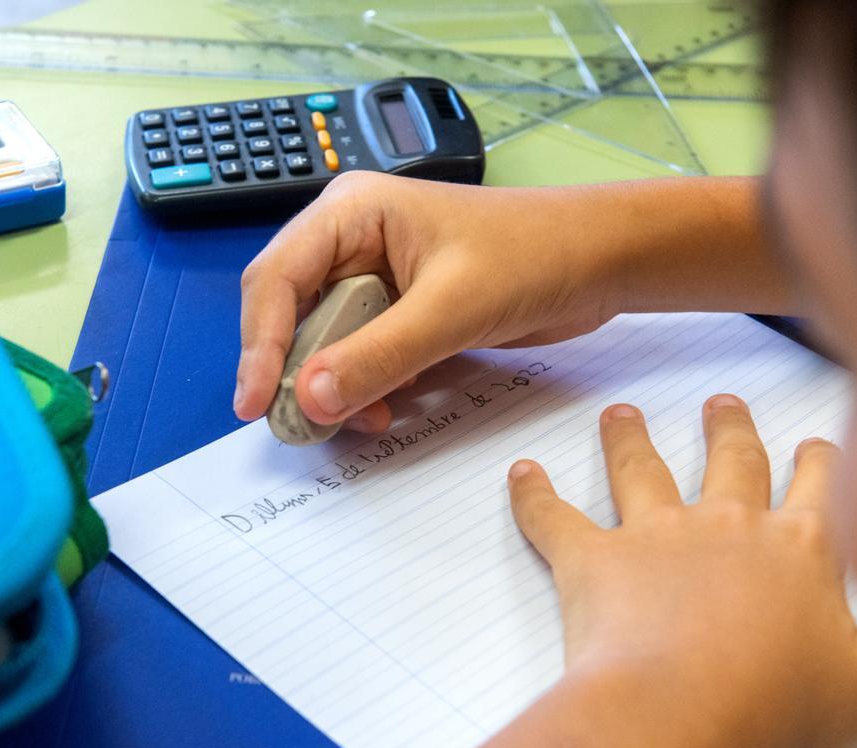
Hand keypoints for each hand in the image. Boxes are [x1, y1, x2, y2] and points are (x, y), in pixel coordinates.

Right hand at [235, 172, 630, 431]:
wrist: (599, 262)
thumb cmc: (535, 253)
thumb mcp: (452, 308)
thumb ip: (379, 354)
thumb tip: (310, 398)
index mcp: (352, 212)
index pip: (276, 278)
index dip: (260, 344)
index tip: (256, 403)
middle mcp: (352, 242)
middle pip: (291, 314)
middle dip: (296, 373)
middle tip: (303, 426)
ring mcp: (376, 280)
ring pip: (324, 343)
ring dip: (334, 388)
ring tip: (359, 421)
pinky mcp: (401, 313)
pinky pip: (360, 357)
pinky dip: (365, 388)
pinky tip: (387, 407)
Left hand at [416, 395, 856, 747]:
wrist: (684, 723)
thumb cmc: (775, 715)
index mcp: (801, 552)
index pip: (820, 491)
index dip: (820, 466)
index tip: (815, 449)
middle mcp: (728, 527)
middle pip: (732, 461)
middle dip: (729, 429)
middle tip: (721, 406)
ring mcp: (657, 536)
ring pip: (641, 468)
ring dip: (630, 438)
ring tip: (621, 415)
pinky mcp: (594, 560)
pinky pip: (554, 516)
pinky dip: (532, 495)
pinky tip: (522, 475)